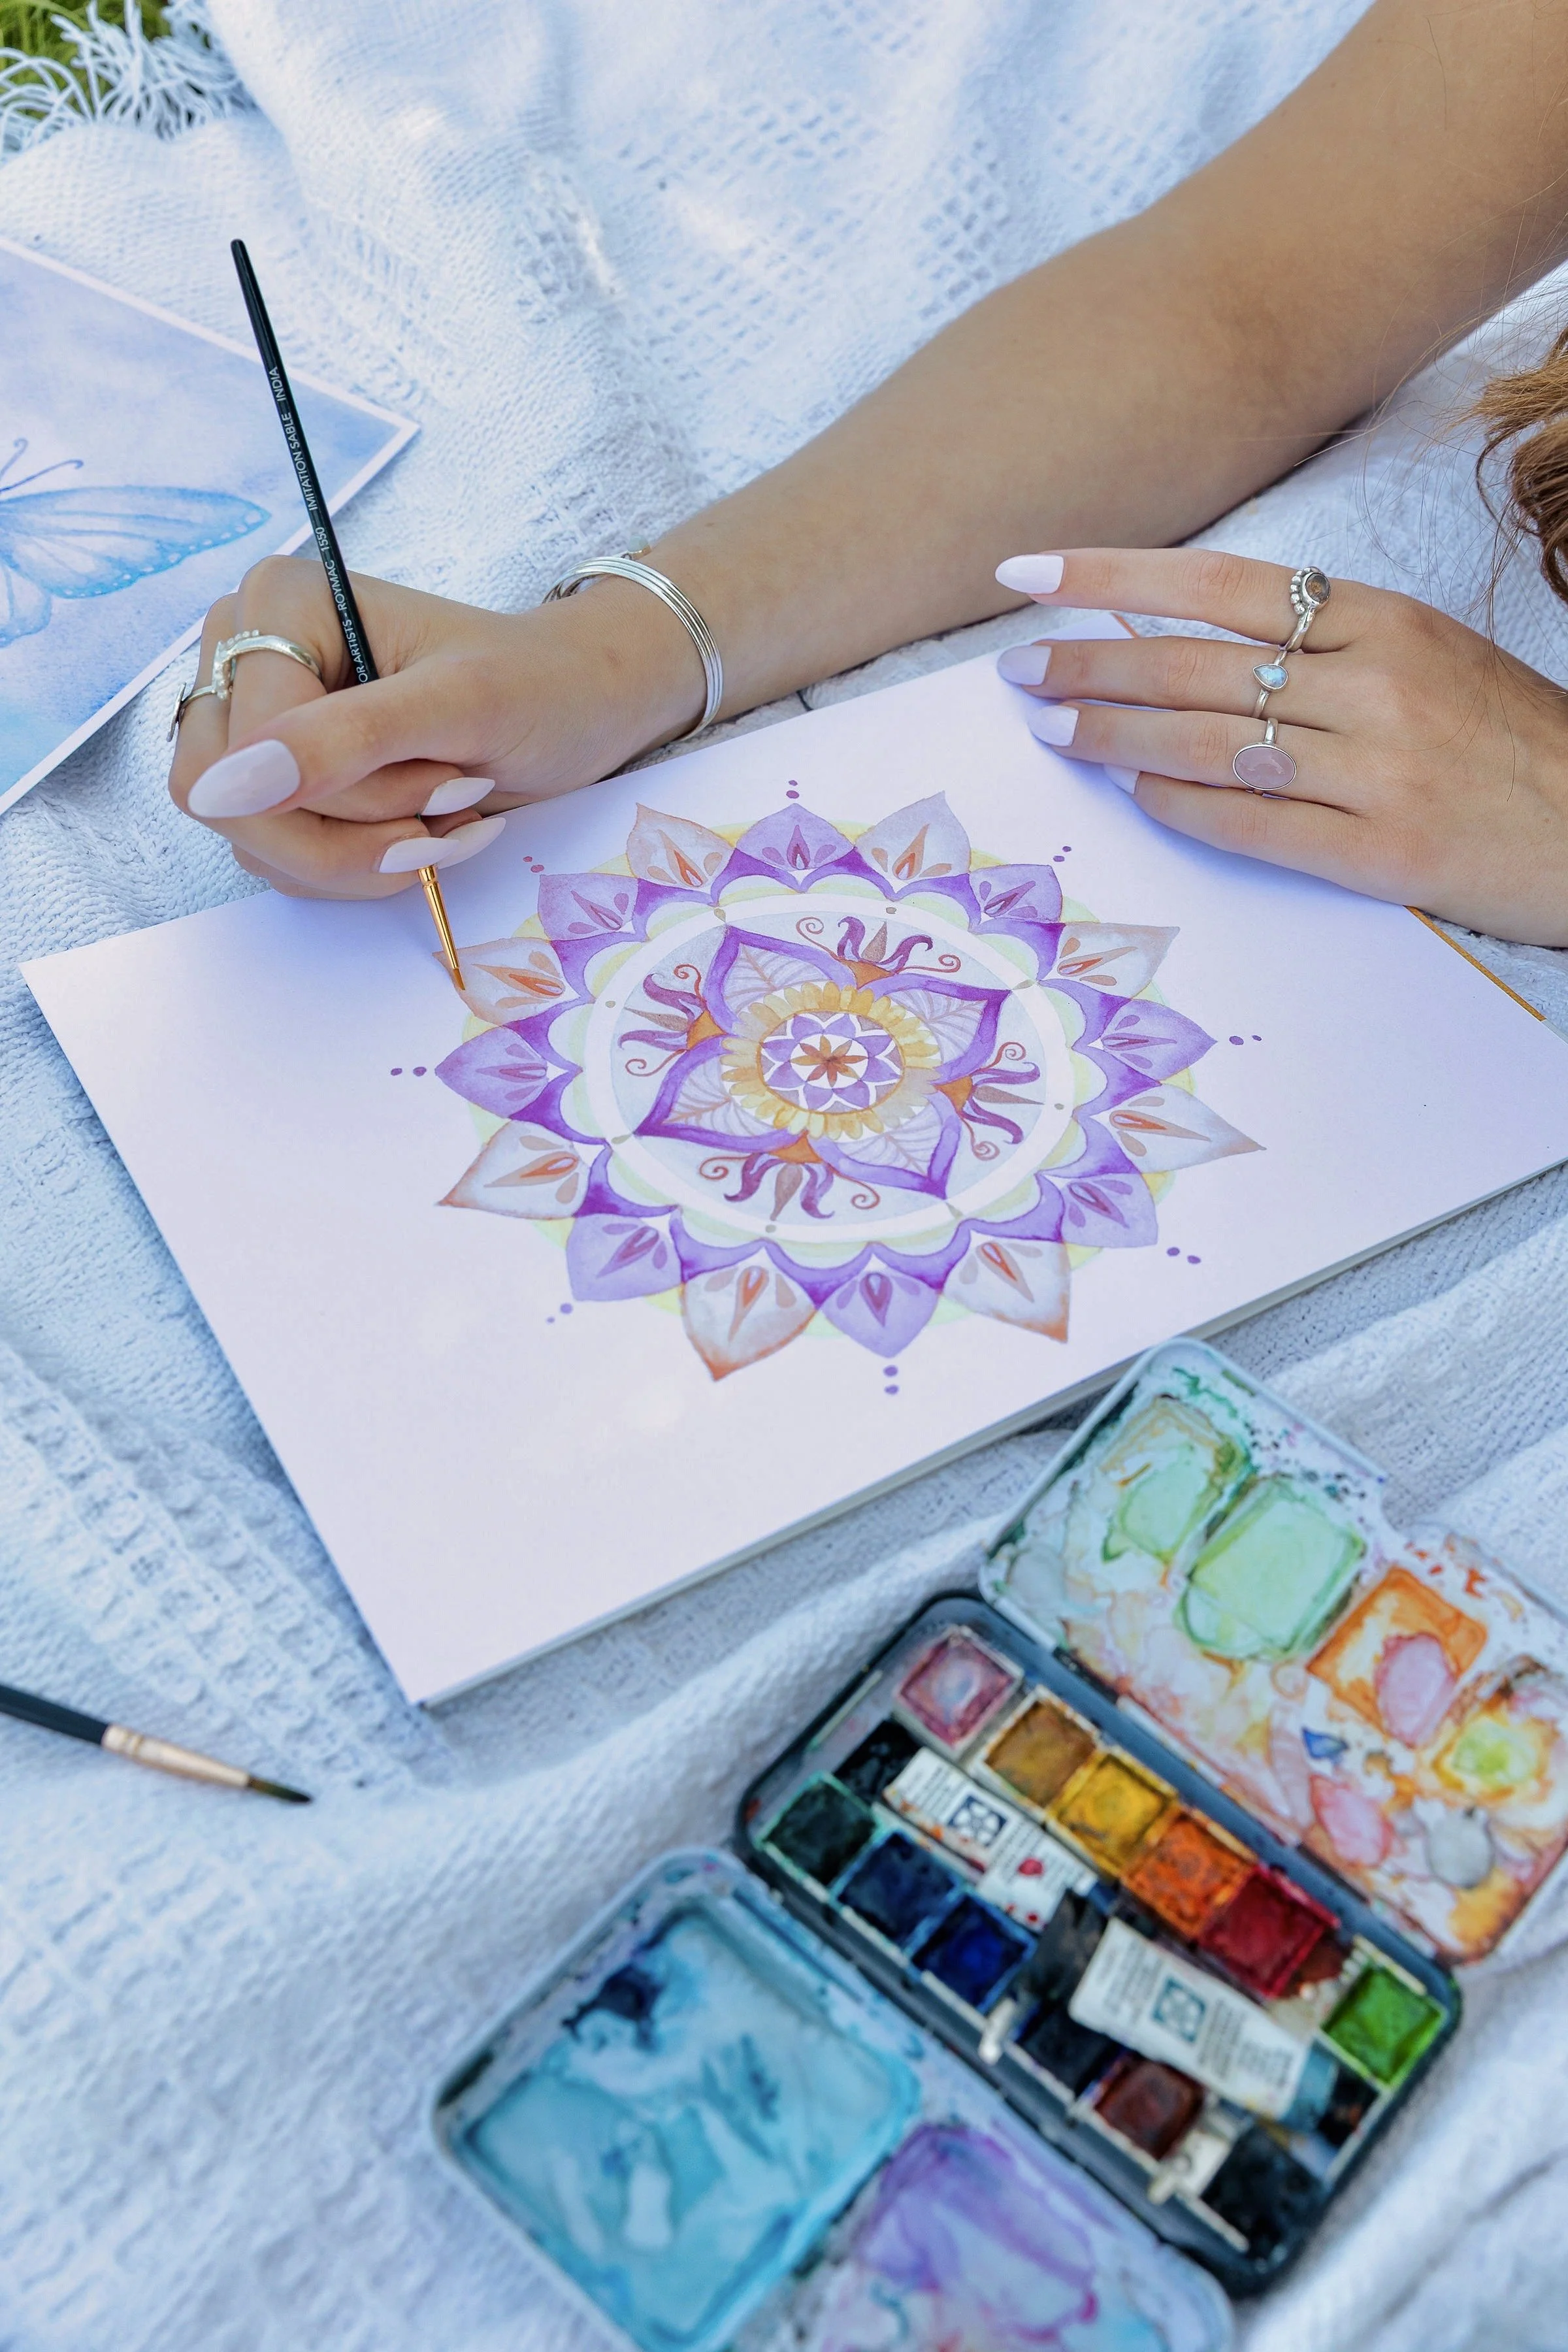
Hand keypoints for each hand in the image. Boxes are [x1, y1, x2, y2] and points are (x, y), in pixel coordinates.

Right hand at [167, 557, 703, 897]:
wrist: (579, 706)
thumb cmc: (536, 686)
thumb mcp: (459, 705)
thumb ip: (345, 739)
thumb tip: (223, 789)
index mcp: (274, 604)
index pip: (244, 744)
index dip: (347, 790)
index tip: (454, 779)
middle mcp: (244, 656)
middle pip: (228, 799)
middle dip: (349, 832)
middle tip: (449, 811)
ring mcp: (256, 724)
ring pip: (255, 841)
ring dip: (364, 854)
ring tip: (448, 815)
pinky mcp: (278, 782)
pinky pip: (283, 860)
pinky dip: (361, 864)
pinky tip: (426, 828)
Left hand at [994, 548, 1567, 946]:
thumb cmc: (1504, 741)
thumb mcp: (1425, 656)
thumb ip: (1319, 645)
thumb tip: (1187, 640)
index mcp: (1384, 621)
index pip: (1219, 584)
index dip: (1113, 576)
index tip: (1031, 575)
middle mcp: (1375, 683)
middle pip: (1196, 664)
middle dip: (1090, 664)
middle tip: (1016, 670)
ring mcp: (1378, 769)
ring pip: (1212, 741)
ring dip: (1116, 735)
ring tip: (1050, 728)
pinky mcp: (1383, 851)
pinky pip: (1255, 823)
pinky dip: (1184, 808)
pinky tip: (1133, 797)